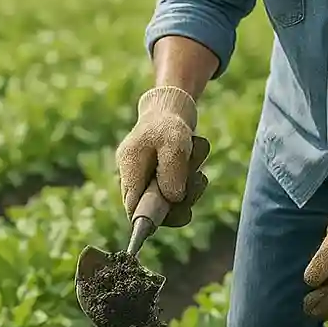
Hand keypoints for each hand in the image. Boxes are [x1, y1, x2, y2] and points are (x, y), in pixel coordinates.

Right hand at [115, 85, 210, 227]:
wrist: (172, 108)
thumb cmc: (171, 123)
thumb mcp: (174, 144)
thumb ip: (172, 173)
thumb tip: (173, 200)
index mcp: (128, 166)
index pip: (132, 206)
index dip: (148, 218)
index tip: (169, 217)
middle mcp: (134, 175)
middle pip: (151, 209)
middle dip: (176, 205)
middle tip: (196, 184)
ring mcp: (146, 178)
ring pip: (166, 204)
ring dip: (187, 195)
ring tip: (199, 175)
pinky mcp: (160, 179)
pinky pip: (174, 195)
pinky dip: (189, 189)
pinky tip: (197, 173)